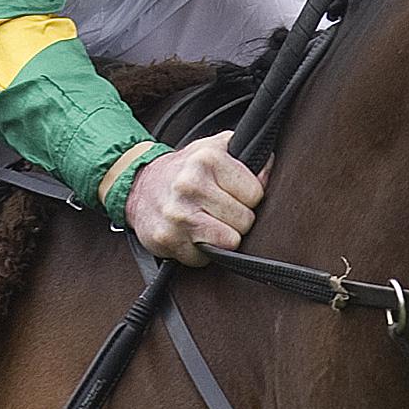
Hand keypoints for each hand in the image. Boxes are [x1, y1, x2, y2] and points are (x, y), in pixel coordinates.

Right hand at [128, 132, 262, 266]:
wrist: (137, 186)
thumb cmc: (183, 171)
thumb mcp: (212, 150)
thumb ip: (246, 156)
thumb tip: (271, 166)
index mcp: (206, 159)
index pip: (256, 194)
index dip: (247, 197)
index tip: (230, 194)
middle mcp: (190, 184)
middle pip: (245, 220)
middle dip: (235, 219)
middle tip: (217, 210)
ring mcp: (178, 213)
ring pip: (230, 241)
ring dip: (221, 237)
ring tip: (207, 222)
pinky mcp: (167, 238)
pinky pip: (205, 258)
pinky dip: (200, 251)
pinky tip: (190, 235)